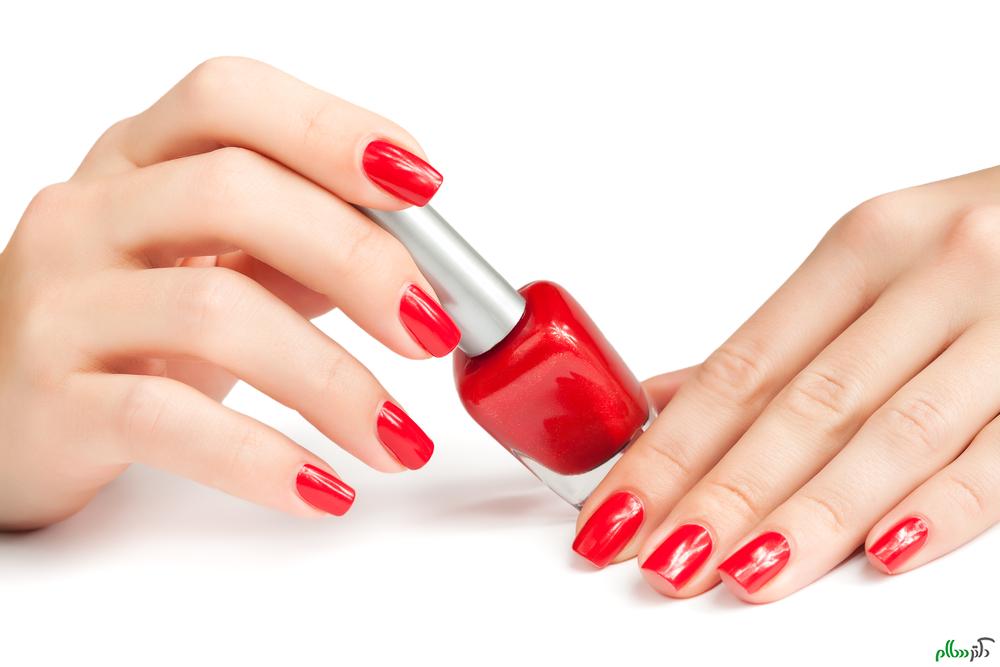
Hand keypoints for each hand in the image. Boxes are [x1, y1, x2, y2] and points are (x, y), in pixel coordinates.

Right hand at [0, 57, 459, 529]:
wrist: (7, 413)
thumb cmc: (126, 330)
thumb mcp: (211, 265)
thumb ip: (299, 248)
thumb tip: (416, 264)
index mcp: (140, 160)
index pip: (231, 100)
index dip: (332, 131)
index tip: (423, 187)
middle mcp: (91, 213)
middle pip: (234, 193)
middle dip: (358, 260)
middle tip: (432, 330)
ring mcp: (61, 303)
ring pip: (212, 312)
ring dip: (333, 382)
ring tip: (400, 437)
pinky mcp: (49, 399)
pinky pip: (165, 419)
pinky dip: (262, 458)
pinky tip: (324, 487)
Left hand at [573, 166, 999, 601]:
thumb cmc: (983, 241)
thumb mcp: (873, 267)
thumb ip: (777, 344)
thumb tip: (666, 399)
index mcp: (863, 248)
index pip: (742, 369)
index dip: (670, 448)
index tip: (617, 509)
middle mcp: (932, 273)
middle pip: (803, 408)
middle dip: (722, 494)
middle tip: (660, 558)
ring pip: (892, 434)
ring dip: (809, 514)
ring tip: (741, 572)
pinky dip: (943, 505)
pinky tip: (884, 551)